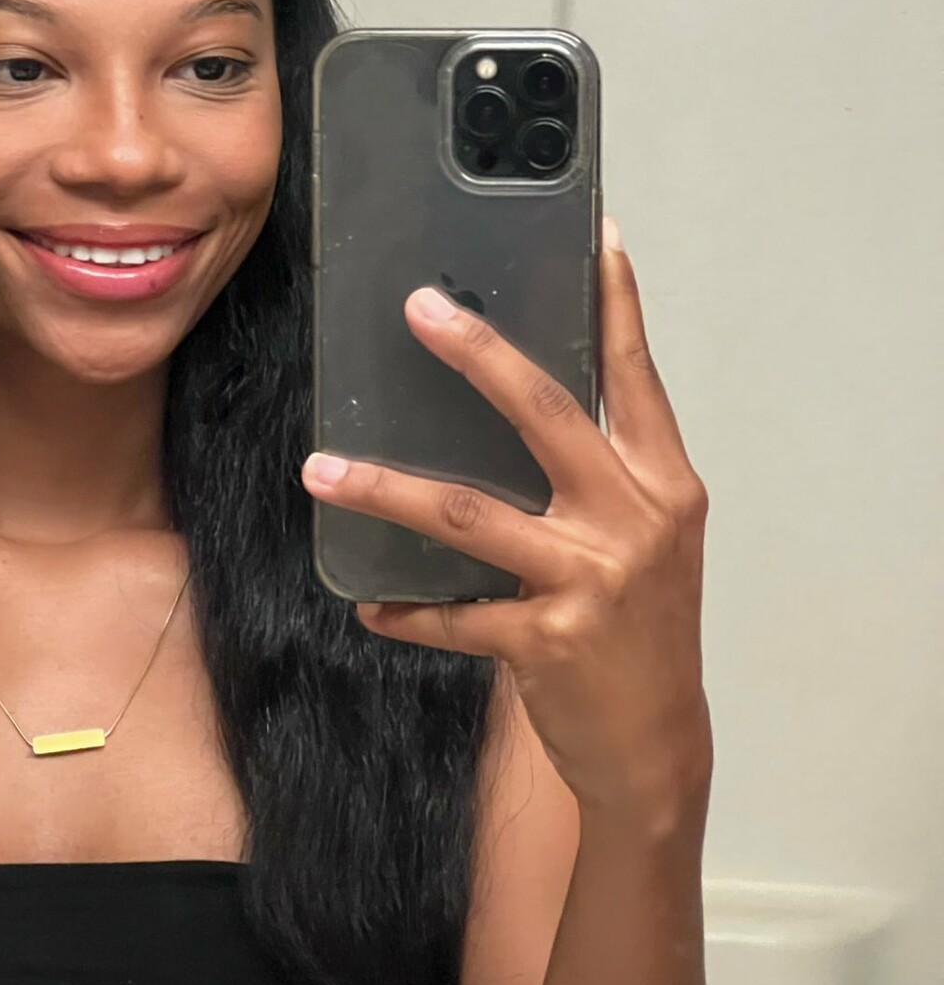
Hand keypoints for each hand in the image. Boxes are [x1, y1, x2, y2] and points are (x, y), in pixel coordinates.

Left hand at [302, 217, 711, 828]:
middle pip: (545, 413)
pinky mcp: (546, 641)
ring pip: (467, 514)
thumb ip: (601, 475)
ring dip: (384, 489)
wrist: (657, 747)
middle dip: (478, 354)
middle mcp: (634, 520)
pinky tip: (369, 602)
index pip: (636, 377)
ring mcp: (590, 580)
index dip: (618, 305)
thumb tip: (517, 401)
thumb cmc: (641, 629)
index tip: (596, 236)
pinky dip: (406, 608)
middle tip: (419, 309)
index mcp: (663, 485)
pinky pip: (453, 613)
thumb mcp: (645, 540)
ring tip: (320, 469)